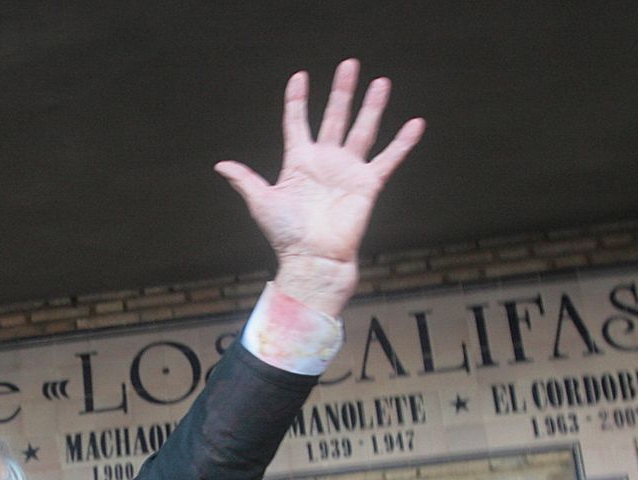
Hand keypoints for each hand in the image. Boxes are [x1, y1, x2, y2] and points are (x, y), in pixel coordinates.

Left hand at [216, 60, 423, 315]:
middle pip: (334, 117)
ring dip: (372, 106)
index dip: (297, 100)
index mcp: (298, 162)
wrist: (313, 258)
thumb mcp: (262, 202)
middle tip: (350, 64)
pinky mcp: (368, 184)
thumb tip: (221, 165)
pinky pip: (389, 159)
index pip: (297, 122)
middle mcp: (325, 161)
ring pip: (362, 129)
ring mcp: (348, 171)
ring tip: (380, 81)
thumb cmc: (285, 235)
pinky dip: (403, 143)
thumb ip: (246, 180)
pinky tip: (416, 123)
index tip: (300, 76)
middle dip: (342, 91)